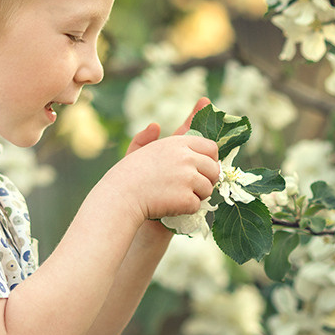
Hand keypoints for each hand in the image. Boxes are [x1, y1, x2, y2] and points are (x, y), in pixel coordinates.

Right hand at [103, 98, 220, 224]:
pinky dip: (186, 208)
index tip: (202, 167)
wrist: (120, 197)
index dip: (209, 159)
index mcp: (177, 143)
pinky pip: (197, 204)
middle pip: (214, 168)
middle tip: (190, 186)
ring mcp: (188, 178)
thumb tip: (155, 126)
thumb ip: (147, 137)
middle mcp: (186, 158)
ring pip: (208, 188)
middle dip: (206, 179)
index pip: (210, 147)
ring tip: (176, 195)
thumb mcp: (136, 151)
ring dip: (196, 195)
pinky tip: (170, 205)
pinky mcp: (187, 197)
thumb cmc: (127, 175)